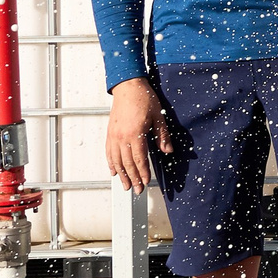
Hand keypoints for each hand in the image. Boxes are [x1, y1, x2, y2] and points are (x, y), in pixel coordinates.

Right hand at [105, 77, 172, 192]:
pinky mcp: (110, 133)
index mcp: (135, 134)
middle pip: (127, 163)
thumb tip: (168, 150)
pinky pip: (108, 152)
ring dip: (121, 175)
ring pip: (116, 160)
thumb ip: (163, 135)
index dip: (143, 172)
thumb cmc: (144, 98)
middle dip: (133, 178)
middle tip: (136, 190)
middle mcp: (122, 137)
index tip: (146, 181)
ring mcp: (114, 136)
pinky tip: (113, 171)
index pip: (139, 159)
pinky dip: (111, 163)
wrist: (128, 86)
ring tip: (125, 186)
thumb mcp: (159, 116)